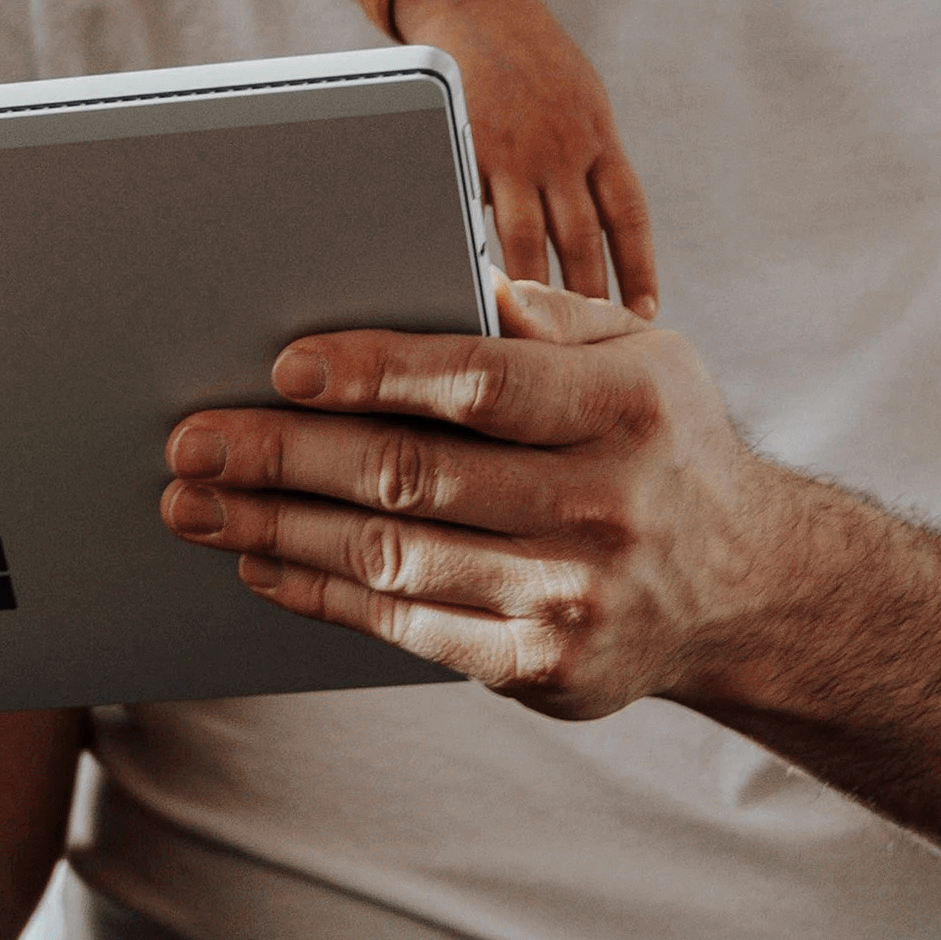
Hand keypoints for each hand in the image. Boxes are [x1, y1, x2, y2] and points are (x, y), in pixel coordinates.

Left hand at [154, 282, 807, 718]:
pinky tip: (264, 561)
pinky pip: (407, 627)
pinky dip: (324, 593)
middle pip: (413, 476)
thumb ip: (551, 315)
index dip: (376, 372)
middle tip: (191, 441)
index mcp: (625, 406)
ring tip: (195, 503)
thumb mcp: (645, 352)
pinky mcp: (544, 667)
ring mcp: (575, 596)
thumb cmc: (662, 442)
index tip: (284, 367)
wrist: (749, 586)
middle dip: (285, 456)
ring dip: (277, 529)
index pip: (481, 383)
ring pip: (393, 557)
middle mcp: (605, 504)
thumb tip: (450, 272)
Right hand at [388, 0, 656, 310]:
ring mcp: (510, 150)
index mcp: (598, 135)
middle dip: (586, 296)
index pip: (628, 217)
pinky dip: (472, 250)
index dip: (638, 269)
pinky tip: (469, 284)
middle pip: (580, 241)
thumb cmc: (530, 55)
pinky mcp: (464, 147)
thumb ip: (590, 155)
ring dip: (531, 290)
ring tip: (531, 336)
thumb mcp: (580, 96)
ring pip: (524, 240)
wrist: (473, 0)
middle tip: (588, 348)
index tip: (645, 313)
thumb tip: (600, 223)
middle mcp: (562, 148)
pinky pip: (472, 213)